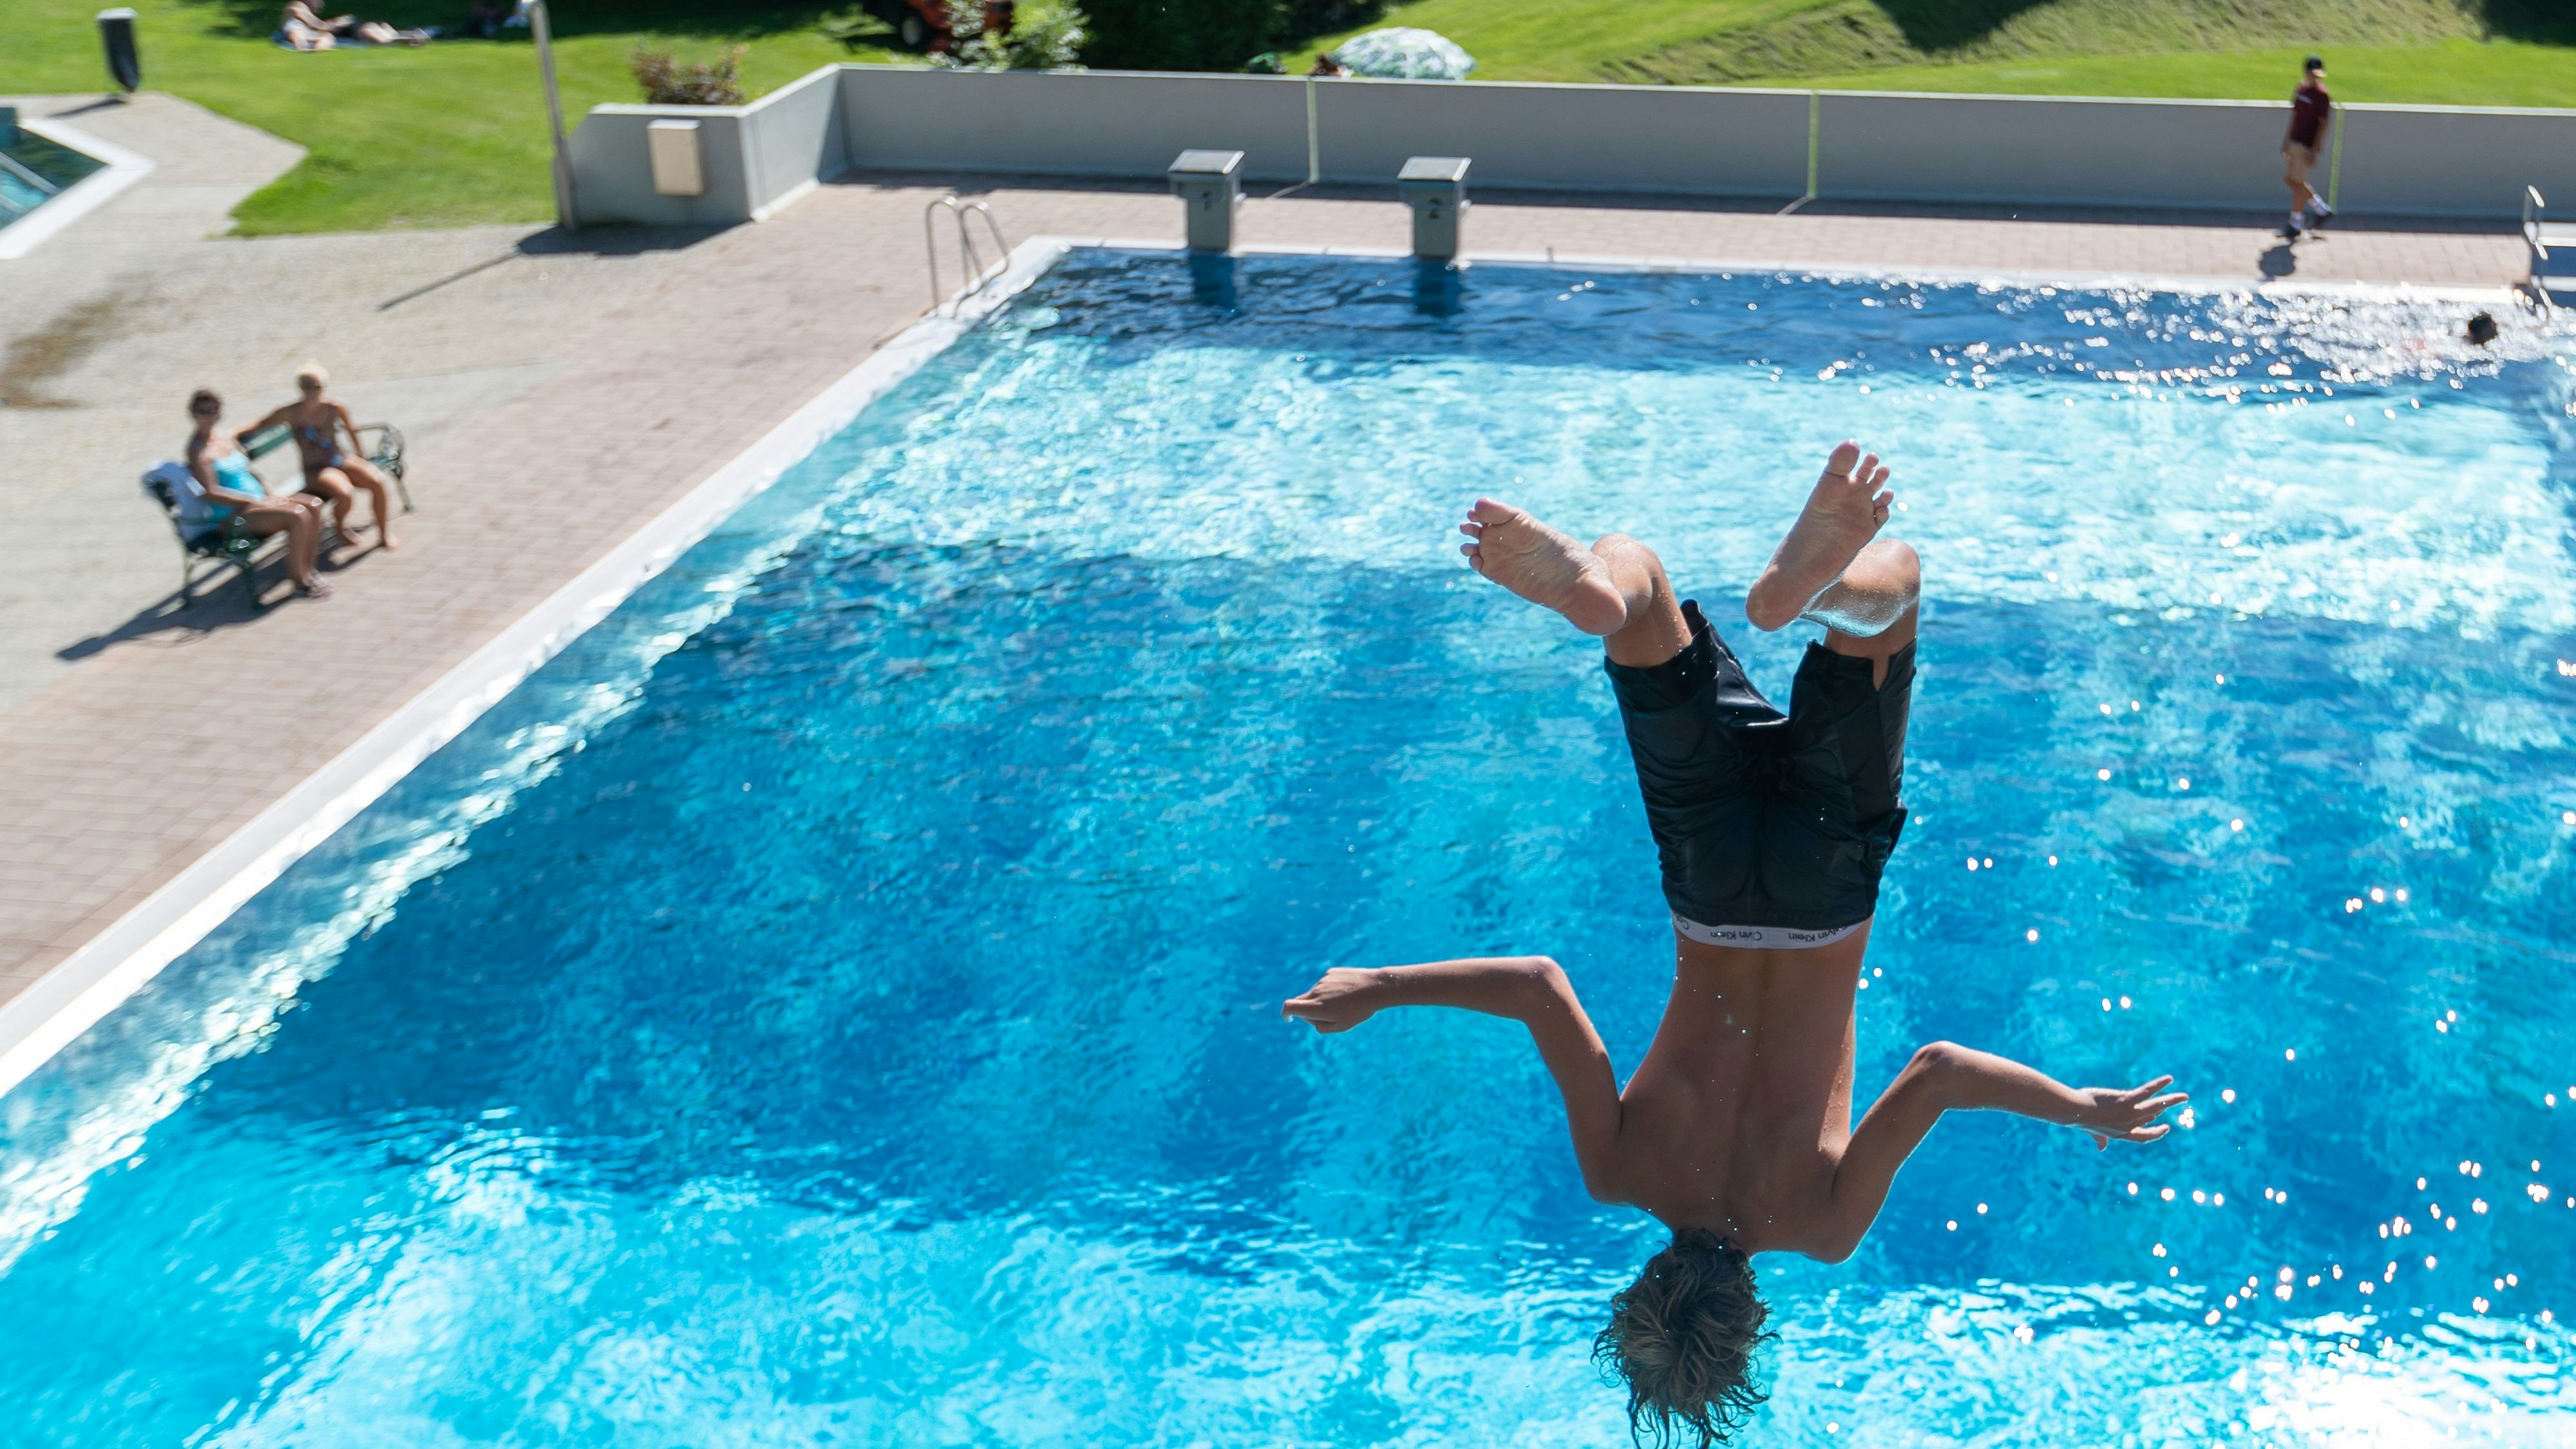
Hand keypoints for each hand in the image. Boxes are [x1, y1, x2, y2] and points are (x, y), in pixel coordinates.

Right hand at [1282, 967, 1388, 1033]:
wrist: (1376, 987)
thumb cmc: (1360, 1011)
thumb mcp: (1341, 1026)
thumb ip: (1321, 1027)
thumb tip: (1309, 1019)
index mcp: (1317, 1007)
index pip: (1289, 1007)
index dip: (1285, 1014)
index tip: (1289, 1019)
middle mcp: (1317, 992)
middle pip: (1301, 1001)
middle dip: (1307, 1010)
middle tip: (1326, 1016)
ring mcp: (1323, 980)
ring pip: (1315, 993)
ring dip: (1322, 1000)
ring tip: (1345, 1003)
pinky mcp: (1331, 972)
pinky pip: (1325, 984)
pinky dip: (1331, 990)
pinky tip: (1348, 992)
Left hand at [2072, 1075, 2186, 1148]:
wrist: (2074, 1111)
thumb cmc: (2080, 1119)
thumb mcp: (2092, 1132)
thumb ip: (2099, 1139)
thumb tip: (2100, 1148)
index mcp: (2121, 1134)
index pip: (2143, 1136)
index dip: (2155, 1132)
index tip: (2164, 1128)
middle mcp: (2128, 1126)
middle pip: (2152, 1117)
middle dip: (2166, 1109)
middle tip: (2178, 1103)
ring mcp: (2129, 1114)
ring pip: (2156, 1106)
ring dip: (2172, 1100)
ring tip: (2184, 1096)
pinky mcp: (2126, 1101)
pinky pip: (2147, 1092)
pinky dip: (2159, 1085)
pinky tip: (2169, 1079)